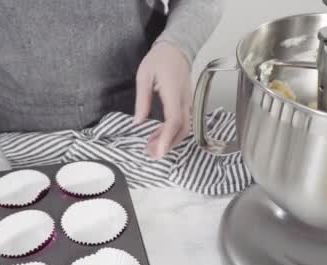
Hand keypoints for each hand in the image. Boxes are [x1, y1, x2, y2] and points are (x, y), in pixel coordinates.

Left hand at [134, 41, 191, 158]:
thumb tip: (138, 122)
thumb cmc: (159, 60)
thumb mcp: (144, 77)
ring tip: (153, 147)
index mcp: (173, 92)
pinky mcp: (187, 103)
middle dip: (168, 144)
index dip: (166, 137)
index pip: (173, 120)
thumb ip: (142, 100)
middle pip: (182, 129)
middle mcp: (185, 100)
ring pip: (185, 127)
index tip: (159, 151)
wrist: (177, 48)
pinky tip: (159, 136)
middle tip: (152, 154)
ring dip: (170, 140)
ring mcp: (188, 102)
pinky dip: (172, 132)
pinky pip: (183, 122)